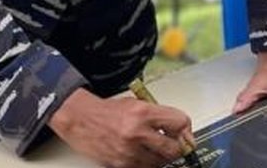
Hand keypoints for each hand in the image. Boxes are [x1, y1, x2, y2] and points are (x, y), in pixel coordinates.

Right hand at [48, 88, 193, 167]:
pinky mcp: (121, 164)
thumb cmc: (106, 111)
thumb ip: (158, 115)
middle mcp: (137, 132)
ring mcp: (129, 151)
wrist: (79, 119)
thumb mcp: (135, 104)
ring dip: (161, 157)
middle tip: (174, 145)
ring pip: (160, 162)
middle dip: (177, 147)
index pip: (180, 123)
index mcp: (143, 112)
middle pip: (175, 148)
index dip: (186, 130)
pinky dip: (146, 163)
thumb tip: (179, 130)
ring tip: (153, 148)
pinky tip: (141, 154)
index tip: (186, 134)